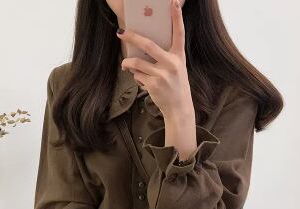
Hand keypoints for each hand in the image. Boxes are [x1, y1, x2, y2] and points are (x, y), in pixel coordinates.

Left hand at [117, 0, 193, 120]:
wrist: (179, 107)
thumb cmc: (175, 85)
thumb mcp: (176, 68)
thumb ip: (163, 57)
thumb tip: (139, 50)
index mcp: (179, 56)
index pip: (179, 33)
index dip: (177, 17)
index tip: (174, 2)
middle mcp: (172, 63)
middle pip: (148, 45)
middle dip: (131, 37)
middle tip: (120, 33)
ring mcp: (162, 74)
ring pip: (137, 63)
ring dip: (127, 63)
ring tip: (125, 64)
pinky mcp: (154, 85)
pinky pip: (137, 76)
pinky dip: (135, 76)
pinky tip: (139, 79)